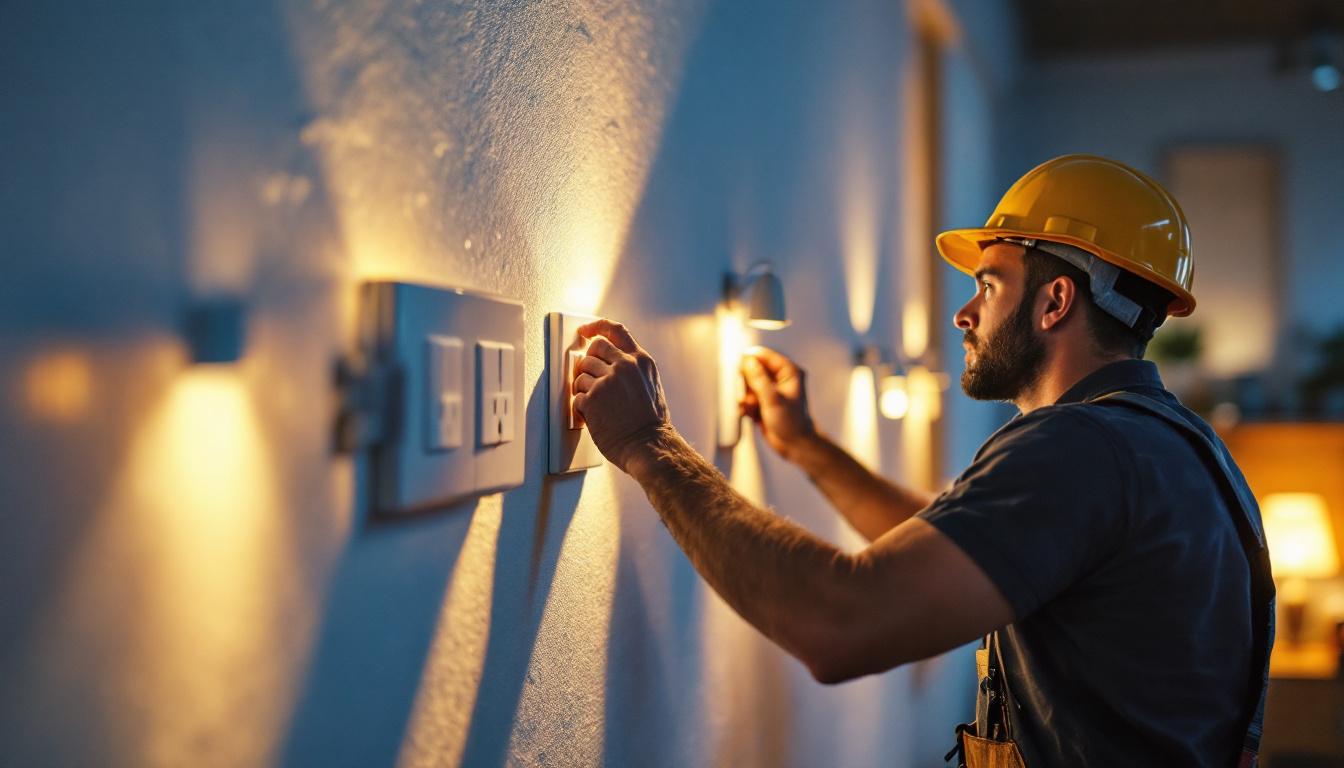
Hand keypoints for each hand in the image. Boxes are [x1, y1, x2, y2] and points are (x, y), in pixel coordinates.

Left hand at [572, 319, 670, 471]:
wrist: (648, 446)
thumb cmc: (651, 424)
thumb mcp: (650, 385)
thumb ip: (632, 369)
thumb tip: (610, 363)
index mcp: (640, 361)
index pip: (615, 330)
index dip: (596, 327)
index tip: (586, 330)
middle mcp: (624, 366)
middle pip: (593, 348)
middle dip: (588, 362)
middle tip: (590, 377)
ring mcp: (607, 382)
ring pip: (581, 373)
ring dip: (584, 388)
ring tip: (596, 403)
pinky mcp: (592, 399)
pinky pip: (576, 396)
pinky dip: (581, 406)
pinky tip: (593, 415)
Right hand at [740, 346, 815, 461]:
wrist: (795, 445)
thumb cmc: (792, 423)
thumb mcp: (773, 399)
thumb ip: (759, 379)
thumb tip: (747, 361)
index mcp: (789, 372)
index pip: (764, 355)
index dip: (750, 361)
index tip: (739, 370)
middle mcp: (781, 378)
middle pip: (754, 369)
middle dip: (748, 384)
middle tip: (749, 396)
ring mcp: (772, 389)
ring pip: (749, 384)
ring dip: (747, 396)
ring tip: (752, 408)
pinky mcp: (764, 400)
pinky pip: (749, 396)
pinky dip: (747, 405)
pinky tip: (751, 414)